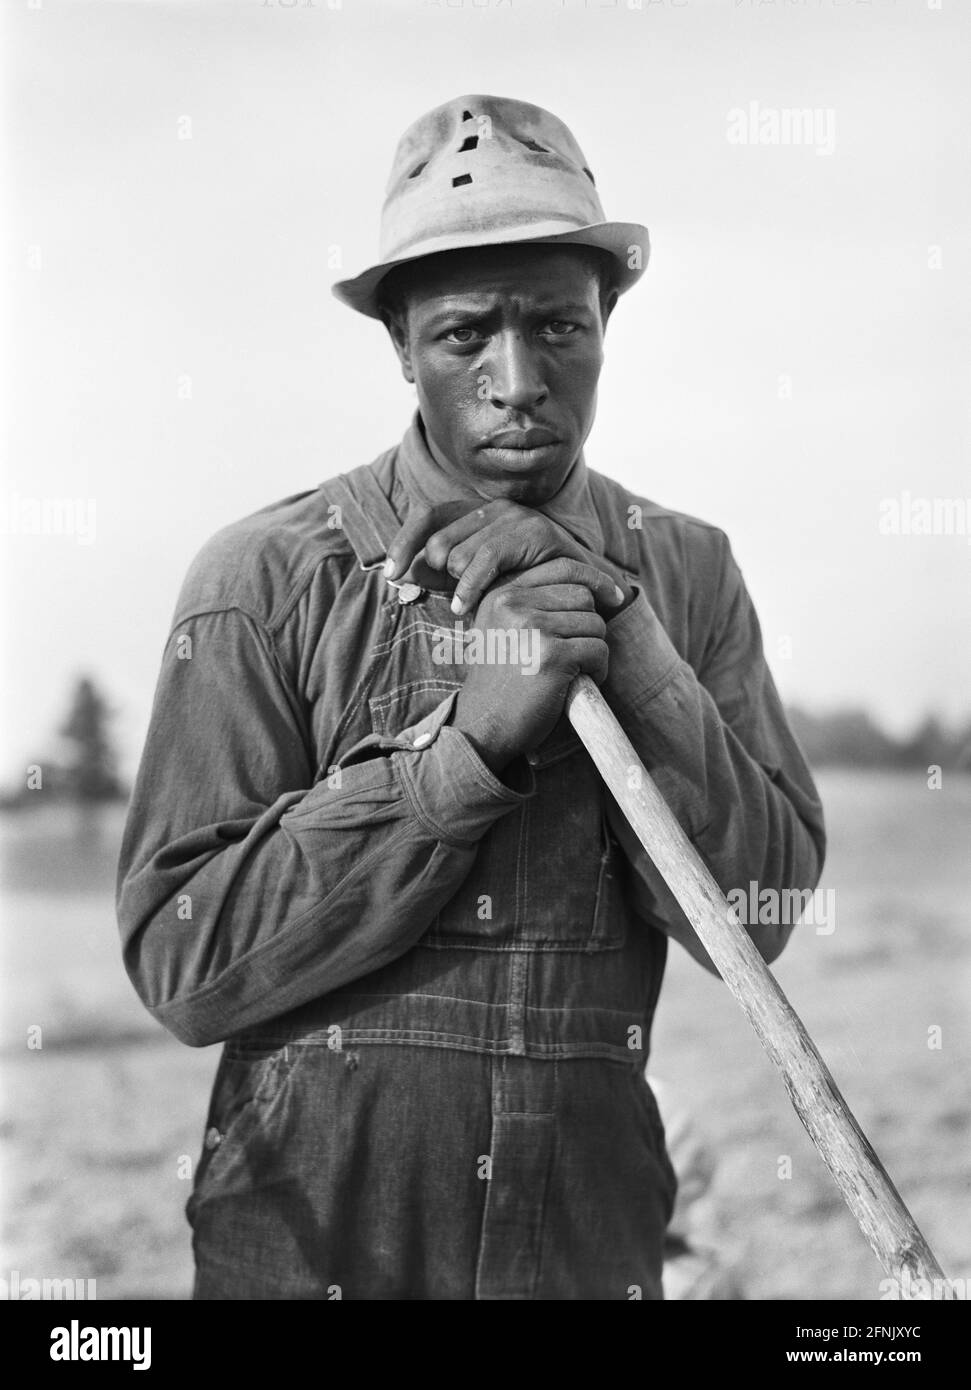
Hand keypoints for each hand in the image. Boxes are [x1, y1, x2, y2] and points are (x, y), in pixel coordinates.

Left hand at [384, 499, 632, 616]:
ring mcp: (517, 517)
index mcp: (478, 514)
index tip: (389, 574)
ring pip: (459, 551)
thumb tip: (400, 574)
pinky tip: (465, 608)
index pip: (427, 517)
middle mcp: (495, 508)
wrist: (586, 598)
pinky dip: (470, 586)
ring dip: (458, 585)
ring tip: (465, 608)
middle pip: (438, 539)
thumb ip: (443, 575)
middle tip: (446, 598)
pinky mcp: (535, 531)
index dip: (403, 543)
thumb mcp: (480, 582)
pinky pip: (487, 558)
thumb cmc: (530, 592)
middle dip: (435, 575)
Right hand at [447, 557, 613, 772]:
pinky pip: (598, 650)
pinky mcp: (552, 656)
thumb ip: (532, 601)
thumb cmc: (501, 680)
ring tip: (575, 671)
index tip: (613, 597)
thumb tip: (591, 584)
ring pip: (595, 623)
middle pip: (583, 596)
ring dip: (595, 650)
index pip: (561, 566)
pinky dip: (599, 669)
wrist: (483, 726)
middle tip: (578, 653)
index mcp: (500, 593)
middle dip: (590, 624)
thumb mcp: (502, 629)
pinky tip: (579, 683)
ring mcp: (532, 628)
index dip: (594, 579)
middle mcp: (513, 604)